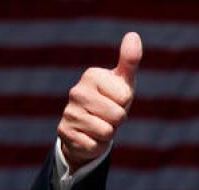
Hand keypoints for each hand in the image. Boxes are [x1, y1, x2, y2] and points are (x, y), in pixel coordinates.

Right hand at [58, 32, 141, 172]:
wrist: (88, 129)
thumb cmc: (110, 101)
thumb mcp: (122, 82)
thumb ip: (129, 60)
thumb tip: (133, 35)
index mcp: (91, 75)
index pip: (125, 97)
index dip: (124, 104)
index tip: (114, 101)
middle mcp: (76, 91)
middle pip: (117, 115)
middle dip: (117, 120)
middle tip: (107, 116)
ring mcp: (68, 112)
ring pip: (107, 132)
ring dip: (107, 134)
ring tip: (99, 125)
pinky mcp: (65, 133)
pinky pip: (94, 145)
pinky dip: (96, 145)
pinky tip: (89, 136)